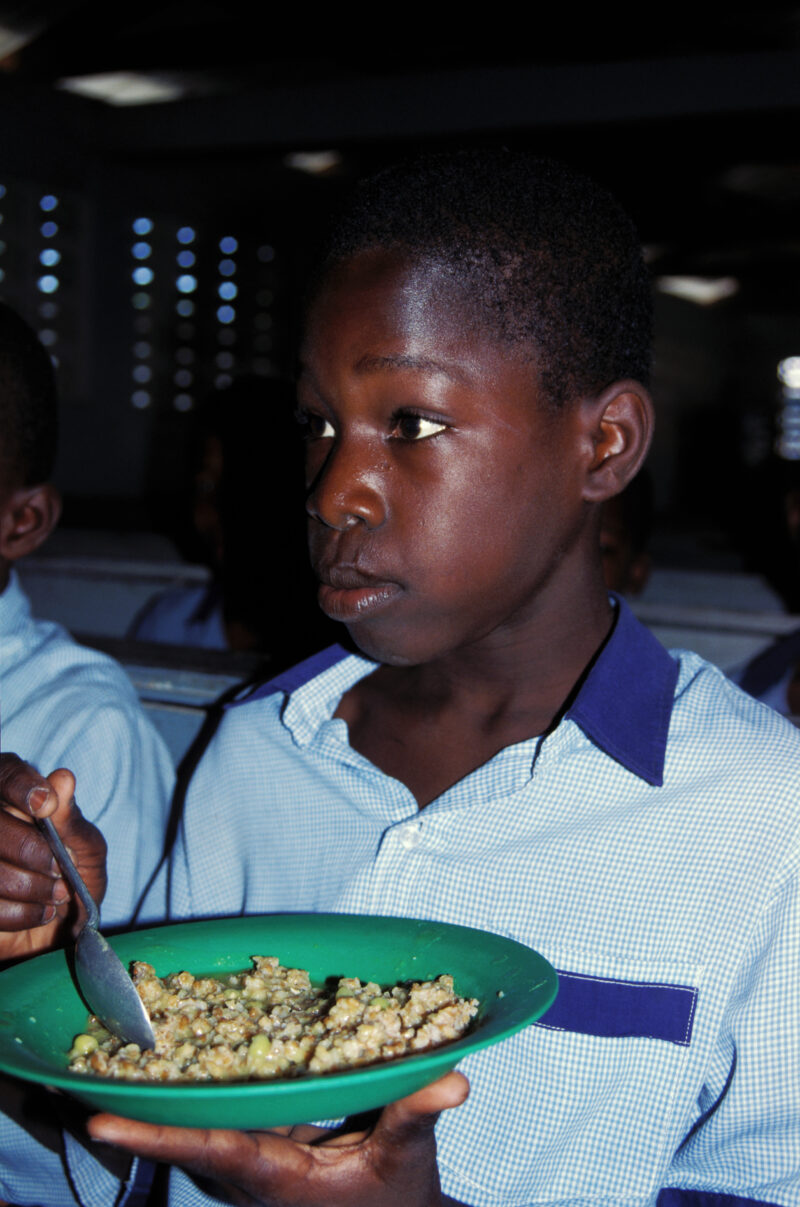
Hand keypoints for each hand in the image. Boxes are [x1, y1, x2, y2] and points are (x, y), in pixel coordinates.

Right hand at [0, 754, 106, 960]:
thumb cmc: (75, 880)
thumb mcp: (88, 850)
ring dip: (31, 886)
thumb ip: (73, 819)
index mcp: (16, 798)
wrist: (63, 932)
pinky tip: (39, 913)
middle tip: (59, 869)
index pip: (6, 773)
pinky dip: (20, 914)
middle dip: (31, 850)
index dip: (22, 785)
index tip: (46, 804)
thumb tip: (62, 779)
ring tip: (56, 895)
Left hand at [88, 1071, 469, 1206]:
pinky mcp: (259, 1151)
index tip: (100, 1118)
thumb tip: (454, 1078)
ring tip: (115, 1054)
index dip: (155, 1131)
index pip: (208, 1148)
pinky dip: (199, 1091)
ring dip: (161, 1095)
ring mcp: (250, 1162)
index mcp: (275, 1174)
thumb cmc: (395, 1203)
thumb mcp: (406, 1158)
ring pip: (197, 1126)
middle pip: (184, 1133)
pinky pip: (219, 1119)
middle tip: (87, 1067)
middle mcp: (250, 1170)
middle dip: (137, 1105)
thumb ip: (419, 1115)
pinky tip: (185, 1054)